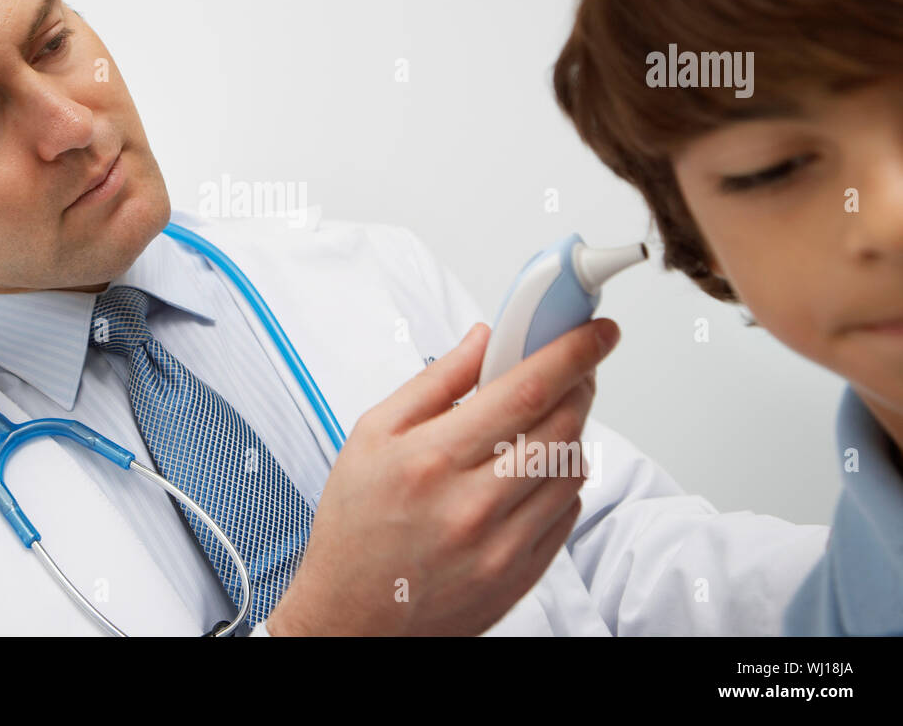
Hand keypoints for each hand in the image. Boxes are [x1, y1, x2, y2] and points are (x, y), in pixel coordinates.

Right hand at [265, 317, 618, 635]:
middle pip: (563, 426)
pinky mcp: (521, 574)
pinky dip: (562, 479)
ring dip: (572, 430)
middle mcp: (473, 504)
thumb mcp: (371, 435)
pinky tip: (531, 470)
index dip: (571, 353)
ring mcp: (503, 545)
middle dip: (580, 383)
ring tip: (544, 418)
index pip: (525, 391)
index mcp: (432, 458)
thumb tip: (484, 339)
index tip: (596, 332)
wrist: (354, 616)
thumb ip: (433, 382)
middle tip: (573, 366)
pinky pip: (567, 512)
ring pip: (573, 469)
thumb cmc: (356, 526)